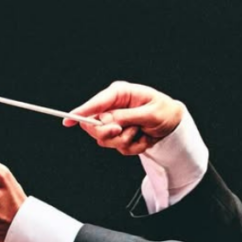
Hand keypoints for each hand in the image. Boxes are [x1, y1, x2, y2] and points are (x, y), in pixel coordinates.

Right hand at [63, 81, 183, 155]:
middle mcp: (113, 107)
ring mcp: (114, 122)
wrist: (172, 124)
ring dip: (125, 140)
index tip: (69, 120)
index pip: (96, 103)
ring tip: (140, 131)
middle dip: (108, 132)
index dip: (81, 112)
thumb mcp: (150, 113)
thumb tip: (108, 121)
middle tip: (121, 130)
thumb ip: (128, 117)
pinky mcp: (119, 135)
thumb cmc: (163, 111)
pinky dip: (133, 147)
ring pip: (105, 139)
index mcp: (119, 94)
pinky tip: (143, 138)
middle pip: (94, 125)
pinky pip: (118, 148)